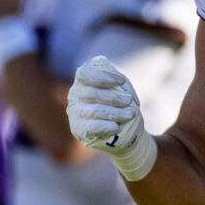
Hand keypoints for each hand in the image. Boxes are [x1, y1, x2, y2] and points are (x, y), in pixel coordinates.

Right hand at [66, 55, 155, 180]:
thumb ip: (117, 80)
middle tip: (128, 101)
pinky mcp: (77, 129)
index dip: (103, 77)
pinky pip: (91, 127)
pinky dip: (108, 126)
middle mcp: (75, 94)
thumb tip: (111, 73)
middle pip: (91, 94)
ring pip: (93, 111)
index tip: (121, 81)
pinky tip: (116, 126)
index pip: (84, 74)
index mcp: (83, 80)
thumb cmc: (122, 105)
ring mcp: (74, 112)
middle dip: (114, 97)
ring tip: (129, 114)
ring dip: (115, 112)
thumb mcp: (122, 88)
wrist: (124, 132)